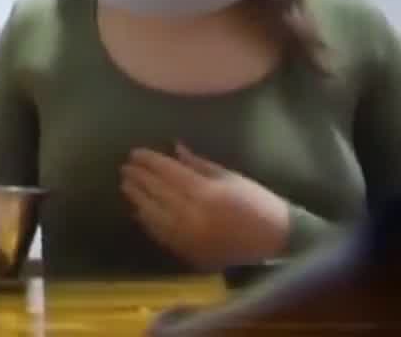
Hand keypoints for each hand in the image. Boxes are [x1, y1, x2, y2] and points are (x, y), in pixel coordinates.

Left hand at [122, 144, 289, 271]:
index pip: (168, 173)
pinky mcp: (189, 252)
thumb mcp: (230, 177)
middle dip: (139, 178)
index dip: (150, 162)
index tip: (135, 152)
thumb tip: (174, 148)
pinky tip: (139, 211)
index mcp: (205, 193)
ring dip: (138, 199)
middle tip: (125, 167)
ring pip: (154, 215)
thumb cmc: (256, 202)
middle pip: (157, 193)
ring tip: (126, 185)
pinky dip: (148, 222)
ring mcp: (188, 236)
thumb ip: (199, 165)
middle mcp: (192, 215)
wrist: (274, 240)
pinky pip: (161, 235)